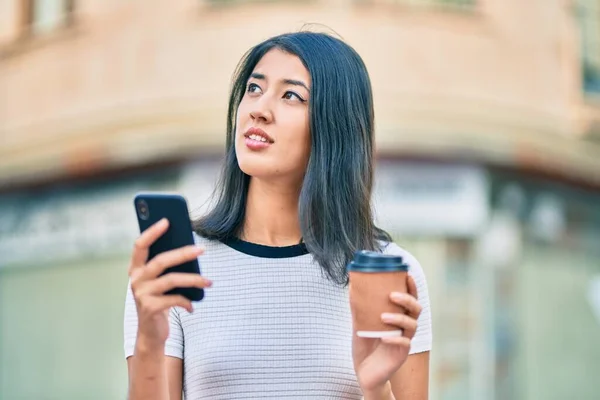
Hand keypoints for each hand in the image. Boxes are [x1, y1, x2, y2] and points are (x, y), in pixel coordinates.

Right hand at [128, 218, 211, 348]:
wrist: (150, 332)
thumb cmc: (159, 299)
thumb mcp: (159, 281)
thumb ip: (167, 266)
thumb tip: (191, 248)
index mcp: (135, 268)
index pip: (140, 245)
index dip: (152, 232)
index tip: (167, 220)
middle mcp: (136, 279)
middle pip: (161, 261)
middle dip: (183, 253)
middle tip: (202, 249)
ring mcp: (141, 294)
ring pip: (172, 280)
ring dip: (194, 280)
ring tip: (209, 281)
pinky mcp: (150, 308)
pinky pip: (175, 299)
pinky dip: (187, 302)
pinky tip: (193, 305)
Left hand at [353, 275, 421, 397]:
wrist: (364, 371)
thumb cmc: (364, 345)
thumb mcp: (359, 323)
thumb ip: (358, 307)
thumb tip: (352, 286)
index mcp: (398, 317)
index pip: (410, 299)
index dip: (412, 287)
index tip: (407, 275)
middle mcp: (404, 327)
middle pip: (416, 310)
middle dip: (407, 299)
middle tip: (392, 295)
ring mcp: (404, 340)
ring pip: (412, 325)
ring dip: (399, 318)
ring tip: (383, 316)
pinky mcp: (401, 355)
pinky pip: (405, 344)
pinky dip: (396, 338)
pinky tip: (385, 338)